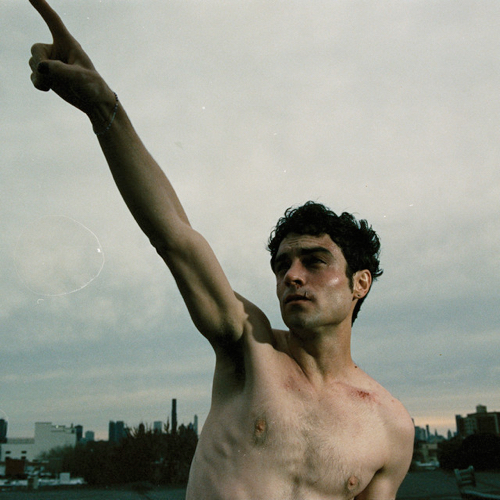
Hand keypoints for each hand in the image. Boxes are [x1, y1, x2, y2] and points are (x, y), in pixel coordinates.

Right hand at [28, 0, 113, 114]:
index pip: (53, 21)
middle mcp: (57, 50)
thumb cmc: (92, 86)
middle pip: (35, 49)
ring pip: (32, 63)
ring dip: (41, 77)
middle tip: (52, 75)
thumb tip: (40, 67)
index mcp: (68, 44)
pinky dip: (38, 83)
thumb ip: (59, 70)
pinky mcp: (48, 75)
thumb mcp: (79, 77)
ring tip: (56, 84)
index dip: (42, 6)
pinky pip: (33, 76)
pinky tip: (48, 88)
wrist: (94, 103)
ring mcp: (51, 63)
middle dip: (40, 63)